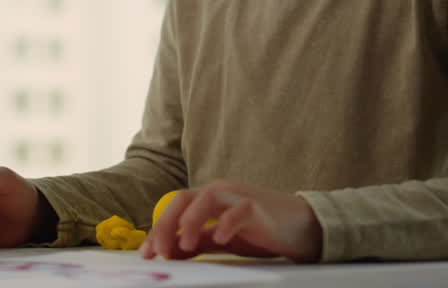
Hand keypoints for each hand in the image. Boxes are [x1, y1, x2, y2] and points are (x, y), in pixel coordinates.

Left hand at [140, 180, 320, 261]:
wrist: (300, 226)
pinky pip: (239, 210)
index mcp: (206, 199)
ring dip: (191, 221)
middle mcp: (218, 192)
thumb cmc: (259, 230)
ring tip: (183, 245)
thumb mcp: (222, 238)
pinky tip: (219, 238)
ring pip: (207, 199)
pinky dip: (227, 223)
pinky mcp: (257, 208)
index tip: (147, 254)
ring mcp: (237, 197)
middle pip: (184, 199)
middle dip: (167, 224)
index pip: (174, 209)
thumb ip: (198, 242)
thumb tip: (171, 251)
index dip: (158, 229)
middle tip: (159, 251)